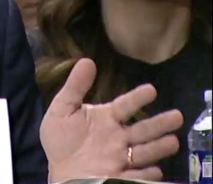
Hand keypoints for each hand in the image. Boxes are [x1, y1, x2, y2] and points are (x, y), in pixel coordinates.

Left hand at [41, 58, 182, 181]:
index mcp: (106, 119)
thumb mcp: (62, 109)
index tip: (151, 89)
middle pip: (142, 129)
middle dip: (159, 123)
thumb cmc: (60, 139)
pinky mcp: (118, 176)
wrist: (56, 170)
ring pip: (144, 152)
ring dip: (158, 147)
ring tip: (172, 141)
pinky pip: (136, 176)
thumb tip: (86, 61)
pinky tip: (155, 170)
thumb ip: (75, 87)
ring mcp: (120, 157)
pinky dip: (146, 174)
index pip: (125, 106)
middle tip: (177, 116)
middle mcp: (118, 137)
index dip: (137, 98)